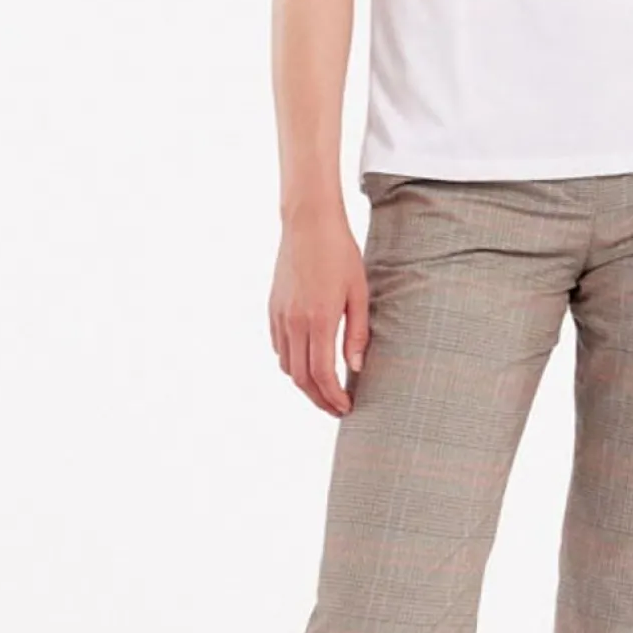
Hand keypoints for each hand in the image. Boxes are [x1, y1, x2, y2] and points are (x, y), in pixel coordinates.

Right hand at [269, 203, 369, 416]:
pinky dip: (291, 363)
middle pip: (301, 378)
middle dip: (319, 399)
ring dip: (305, 384)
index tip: (346, 407)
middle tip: (336, 408)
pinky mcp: (273, 309)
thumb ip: (357, 333)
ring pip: (287, 366)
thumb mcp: (359, 293)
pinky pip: (279, 347)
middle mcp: (295, 322)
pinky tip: (307, 363)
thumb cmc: (340, 254)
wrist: (308, 224)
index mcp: (319, 320)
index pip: (322, 374)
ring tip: (324, 390)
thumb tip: (355, 368)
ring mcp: (280, 316)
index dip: (333, 397)